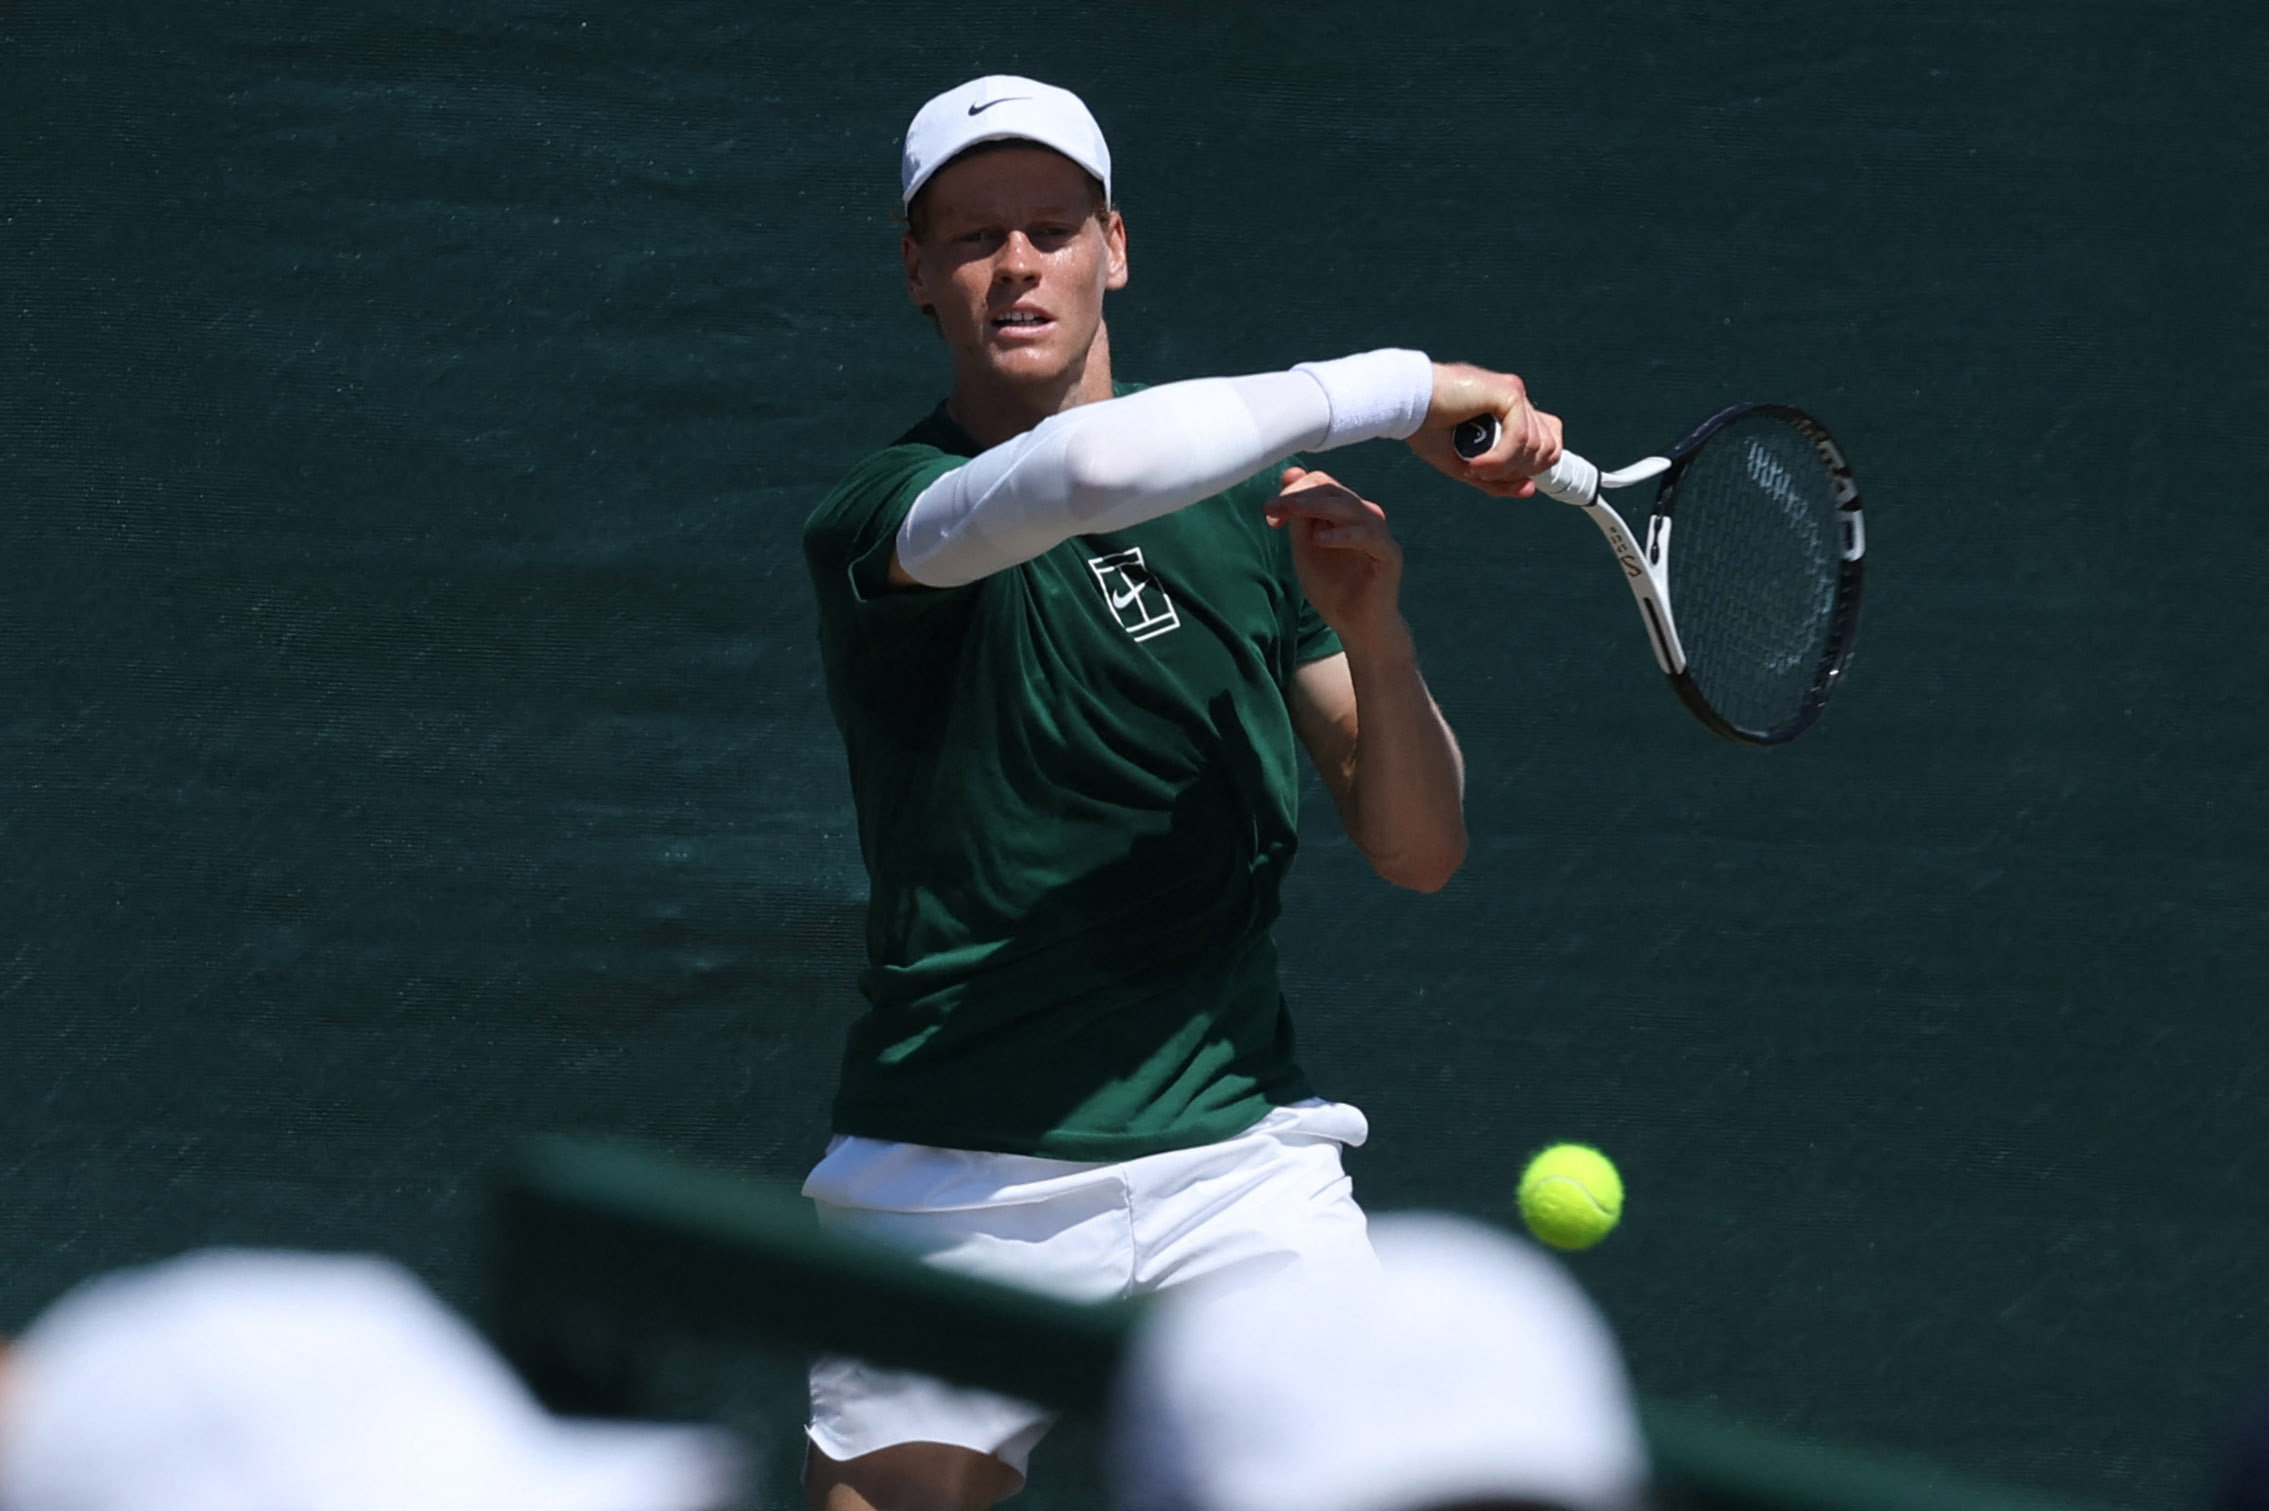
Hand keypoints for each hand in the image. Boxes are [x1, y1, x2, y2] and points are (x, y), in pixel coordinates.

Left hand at [1267, 467, 1407, 649]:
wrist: (1357, 626)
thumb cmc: (1333, 589)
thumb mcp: (1305, 549)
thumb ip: (1297, 517)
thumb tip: (1288, 473)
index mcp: (1344, 513)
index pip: (1322, 484)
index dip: (1294, 491)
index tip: (1269, 511)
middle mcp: (1364, 516)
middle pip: (1333, 490)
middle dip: (1299, 496)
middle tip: (1272, 508)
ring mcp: (1379, 534)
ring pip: (1350, 507)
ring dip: (1316, 507)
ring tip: (1291, 512)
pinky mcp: (1389, 554)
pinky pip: (1368, 536)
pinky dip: (1343, 535)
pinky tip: (1320, 539)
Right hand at [1405, 361, 1564, 498]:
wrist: (1404, 404)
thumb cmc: (1426, 429)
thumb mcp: (1465, 465)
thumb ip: (1497, 479)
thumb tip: (1530, 490)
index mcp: (1509, 411)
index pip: (1549, 441)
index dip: (1534, 465)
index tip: (1506, 476)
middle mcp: (1517, 400)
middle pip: (1549, 448)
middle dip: (1520, 470)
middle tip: (1484, 472)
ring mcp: (1514, 394)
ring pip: (1536, 445)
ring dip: (1506, 467)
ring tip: (1475, 467)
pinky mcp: (1508, 393)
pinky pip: (1520, 437)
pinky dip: (1500, 459)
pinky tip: (1475, 463)